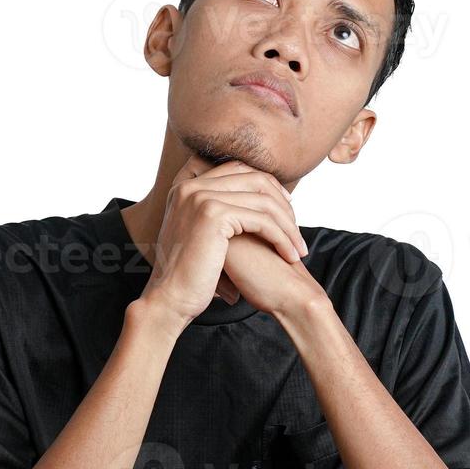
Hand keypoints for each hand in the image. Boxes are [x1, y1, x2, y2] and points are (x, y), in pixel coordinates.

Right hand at [140, 154, 306, 325]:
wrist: (170, 299)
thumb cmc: (189, 276)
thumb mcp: (201, 236)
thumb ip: (220, 215)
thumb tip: (251, 210)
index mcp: (186, 187)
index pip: (238, 169)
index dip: (268, 185)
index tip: (285, 208)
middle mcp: (191, 186)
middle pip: (255, 178)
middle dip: (283, 203)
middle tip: (296, 230)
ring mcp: (200, 198)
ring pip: (264, 201)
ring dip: (288, 225)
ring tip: (298, 248)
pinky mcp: (213, 215)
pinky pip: (262, 220)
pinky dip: (282, 237)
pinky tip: (290, 255)